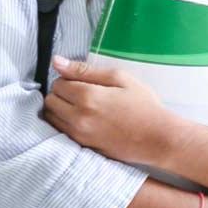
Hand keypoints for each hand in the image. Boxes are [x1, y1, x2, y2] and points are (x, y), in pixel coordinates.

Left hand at [43, 55, 175, 166]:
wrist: (157, 137)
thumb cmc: (143, 105)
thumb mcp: (120, 78)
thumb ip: (84, 70)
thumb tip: (56, 61)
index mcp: (86, 96)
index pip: (58, 83)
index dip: (69, 79)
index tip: (84, 82)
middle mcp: (77, 116)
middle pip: (50, 100)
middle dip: (62, 94)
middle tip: (82, 93)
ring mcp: (78, 134)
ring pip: (51, 117)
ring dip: (60, 109)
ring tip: (82, 107)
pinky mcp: (81, 146)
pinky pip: (59, 131)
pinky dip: (64, 123)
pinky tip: (82, 120)